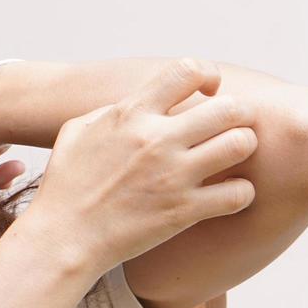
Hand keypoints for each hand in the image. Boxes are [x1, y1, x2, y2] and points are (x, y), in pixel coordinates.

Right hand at [21, 57, 257, 273]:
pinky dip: (241, 192)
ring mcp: (173, 176)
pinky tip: (228, 194)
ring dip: (244, 147)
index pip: (187, 71)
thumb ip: (112, 110)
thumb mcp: (77, 131)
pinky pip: (238, 194)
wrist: (63, 237)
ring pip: (241, 144)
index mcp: (132, 114)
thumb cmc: (66, 184)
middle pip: (228, 108)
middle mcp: (156, 140)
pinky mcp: (183, 212)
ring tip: (233, 157)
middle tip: (233, 126)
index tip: (208, 92)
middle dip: (239, 114)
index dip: (208, 75)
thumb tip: (138, 102)